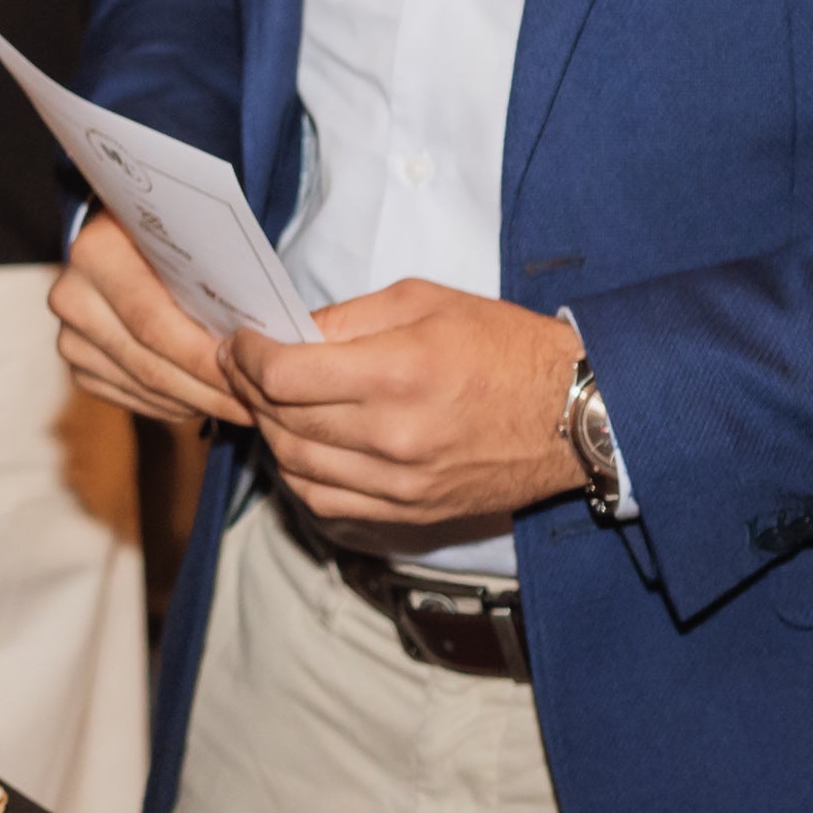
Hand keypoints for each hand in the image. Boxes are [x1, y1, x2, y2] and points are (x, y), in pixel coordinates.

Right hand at [51, 209, 248, 428]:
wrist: (121, 237)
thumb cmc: (170, 234)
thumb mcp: (190, 235)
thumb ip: (218, 276)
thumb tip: (269, 335)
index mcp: (96, 253)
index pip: (154, 323)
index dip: (205, 358)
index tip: (251, 377)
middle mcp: (72, 296)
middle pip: (148, 364)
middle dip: (208, 389)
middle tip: (255, 403)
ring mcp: (70, 335)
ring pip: (144, 387)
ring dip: (196, 401)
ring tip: (240, 403)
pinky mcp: (77, 364)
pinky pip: (133, 399)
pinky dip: (175, 404)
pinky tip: (205, 397)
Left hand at [227, 277, 582, 526]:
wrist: (574, 414)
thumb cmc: (504, 346)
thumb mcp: (423, 301)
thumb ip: (347, 318)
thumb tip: (288, 332)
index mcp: (396, 373)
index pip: (285, 376)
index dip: (247, 356)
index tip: (239, 341)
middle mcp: (393, 436)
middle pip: (283, 421)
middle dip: (247, 389)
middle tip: (239, 365)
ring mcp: (401, 483)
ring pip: (296, 465)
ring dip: (266, 431)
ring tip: (263, 402)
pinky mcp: (411, 511)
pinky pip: (327, 502)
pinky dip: (297, 474)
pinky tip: (295, 445)